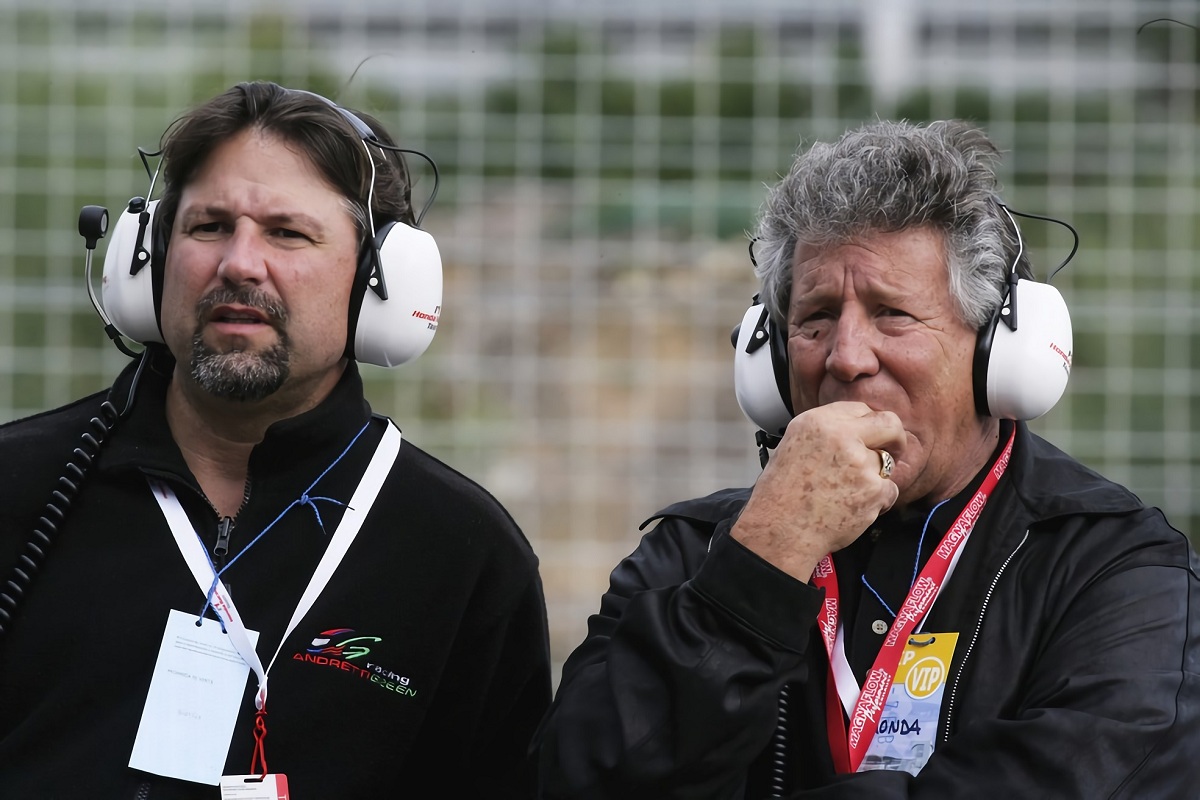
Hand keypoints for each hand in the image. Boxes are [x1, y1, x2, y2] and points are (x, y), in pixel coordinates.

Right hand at [731, 402, 903, 581]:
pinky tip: (853, 508)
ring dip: (876, 478)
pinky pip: (890, 491)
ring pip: (887, 463)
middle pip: (889, 423)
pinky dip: (878, 502)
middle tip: (892, 449)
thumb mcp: (792, 446)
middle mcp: (841, 436)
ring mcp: (860, 463)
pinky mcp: (874, 490)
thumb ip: (825, 433)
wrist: (779, 530)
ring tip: (849, 493)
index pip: (861, 408)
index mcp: (817, 421)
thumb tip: (855, 430)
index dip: (868, 424)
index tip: (870, 436)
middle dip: (895, 437)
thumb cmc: (781, 494)